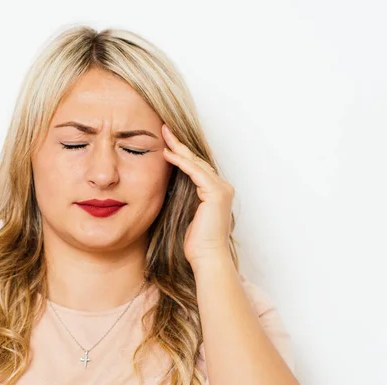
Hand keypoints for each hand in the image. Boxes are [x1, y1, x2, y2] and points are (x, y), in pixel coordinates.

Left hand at [161, 124, 234, 266]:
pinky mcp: (216, 192)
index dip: (181, 153)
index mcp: (215, 192)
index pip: (196, 167)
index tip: (166, 142)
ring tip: (164, 134)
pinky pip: (195, 172)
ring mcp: (221, 189)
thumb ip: (179, 196)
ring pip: (196, 162)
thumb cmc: (195, 242)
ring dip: (179, 147)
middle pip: (197, 160)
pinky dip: (181, 162)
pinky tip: (167, 153)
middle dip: (179, 144)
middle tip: (165, 129)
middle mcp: (222, 187)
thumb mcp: (183, 213)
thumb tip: (164, 185)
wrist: (207, 257)